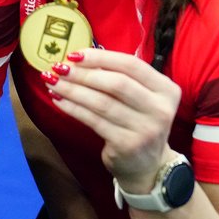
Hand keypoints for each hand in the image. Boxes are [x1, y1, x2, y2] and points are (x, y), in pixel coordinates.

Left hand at [42, 48, 180, 192]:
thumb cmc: (137, 121)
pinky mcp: (127, 144)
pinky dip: (72, 108)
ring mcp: (145, 129)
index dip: (101, 57)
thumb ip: (118, 77)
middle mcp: (160, 109)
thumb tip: (76, 60)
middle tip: (59, 68)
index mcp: (166, 90)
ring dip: (72, 90)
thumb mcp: (139, 98)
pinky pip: (93, 121)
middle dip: (83, 74)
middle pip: (116, 84)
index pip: (131, 65)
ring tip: (52, 82)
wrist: (148, 165)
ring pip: (102, 103)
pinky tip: (58, 100)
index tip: (74, 54)